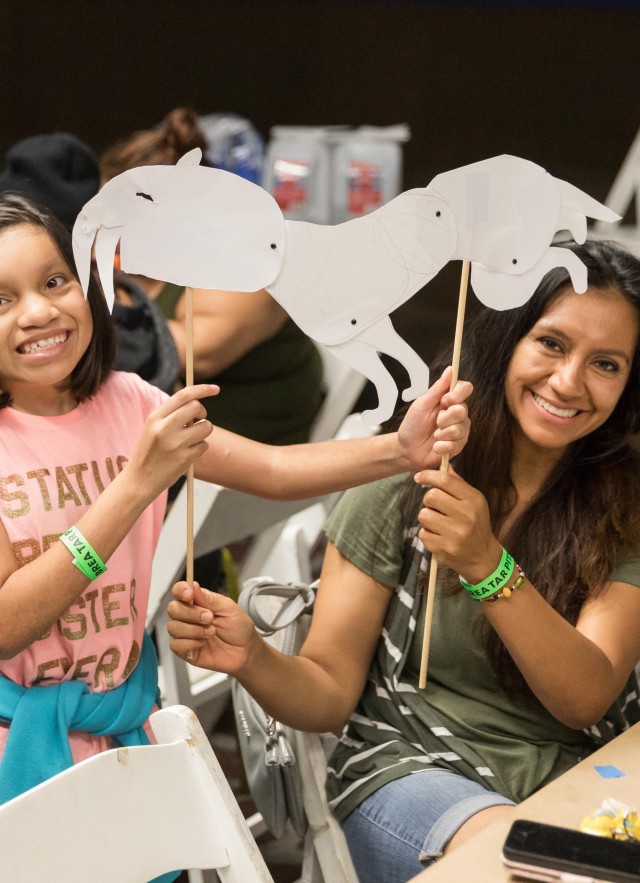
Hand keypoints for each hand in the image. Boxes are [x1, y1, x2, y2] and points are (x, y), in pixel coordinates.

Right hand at [125, 384, 217, 501]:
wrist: (139, 481)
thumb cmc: (149, 452)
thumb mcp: (152, 428)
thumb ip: (171, 415)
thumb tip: (197, 404)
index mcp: (155, 417)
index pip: (183, 395)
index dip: (202, 389)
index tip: (215, 389)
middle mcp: (164, 428)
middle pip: (197, 407)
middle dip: (202, 413)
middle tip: (197, 421)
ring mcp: (175, 443)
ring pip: (206, 426)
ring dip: (203, 432)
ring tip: (188, 441)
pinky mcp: (185, 458)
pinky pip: (204, 445)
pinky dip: (199, 448)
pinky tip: (185, 455)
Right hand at [167, 581, 257, 673]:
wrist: (245, 650)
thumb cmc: (238, 627)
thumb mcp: (229, 609)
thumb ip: (210, 599)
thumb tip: (193, 585)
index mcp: (198, 602)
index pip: (179, 591)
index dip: (180, 590)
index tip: (190, 595)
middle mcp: (188, 616)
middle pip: (173, 608)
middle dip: (191, 613)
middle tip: (209, 618)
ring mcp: (185, 633)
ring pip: (173, 627)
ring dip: (194, 630)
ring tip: (211, 632)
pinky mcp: (184, 650)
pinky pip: (175, 645)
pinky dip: (191, 643)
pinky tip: (203, 643)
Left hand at [398, 367, 471, 472]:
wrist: (406, 449)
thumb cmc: (413, 425)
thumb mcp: (422, 404)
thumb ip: (437, 388)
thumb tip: (451, 369)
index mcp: (449, 401)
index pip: (465, 388)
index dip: (458, 394)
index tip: (445, 400)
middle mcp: (458, 414)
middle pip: (463, 410)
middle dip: (444, 418)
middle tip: (435, 422)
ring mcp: (460, 430)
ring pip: (460, 429)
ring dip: (441, 434)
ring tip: (433, 436)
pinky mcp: (458, 446)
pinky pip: (456, 445)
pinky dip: (441, 446)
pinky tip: (435, 446)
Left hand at [417, 467, 501, 581]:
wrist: (482, 557)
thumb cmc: (476, 525)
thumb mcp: (474, 502)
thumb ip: (458, 484)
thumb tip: (444, 466)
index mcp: (473, 501)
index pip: (446, 481)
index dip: (429, 475)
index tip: (419, 477)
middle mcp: (466, 516)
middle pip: (431, 496)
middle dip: (429, 500)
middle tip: (436, 506)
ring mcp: (454, 534)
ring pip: (424, 515)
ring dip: (427, 518)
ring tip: (439, 524)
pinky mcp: (443, 549)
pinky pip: (423, 533)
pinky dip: (428, 534)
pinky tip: (440, 537)